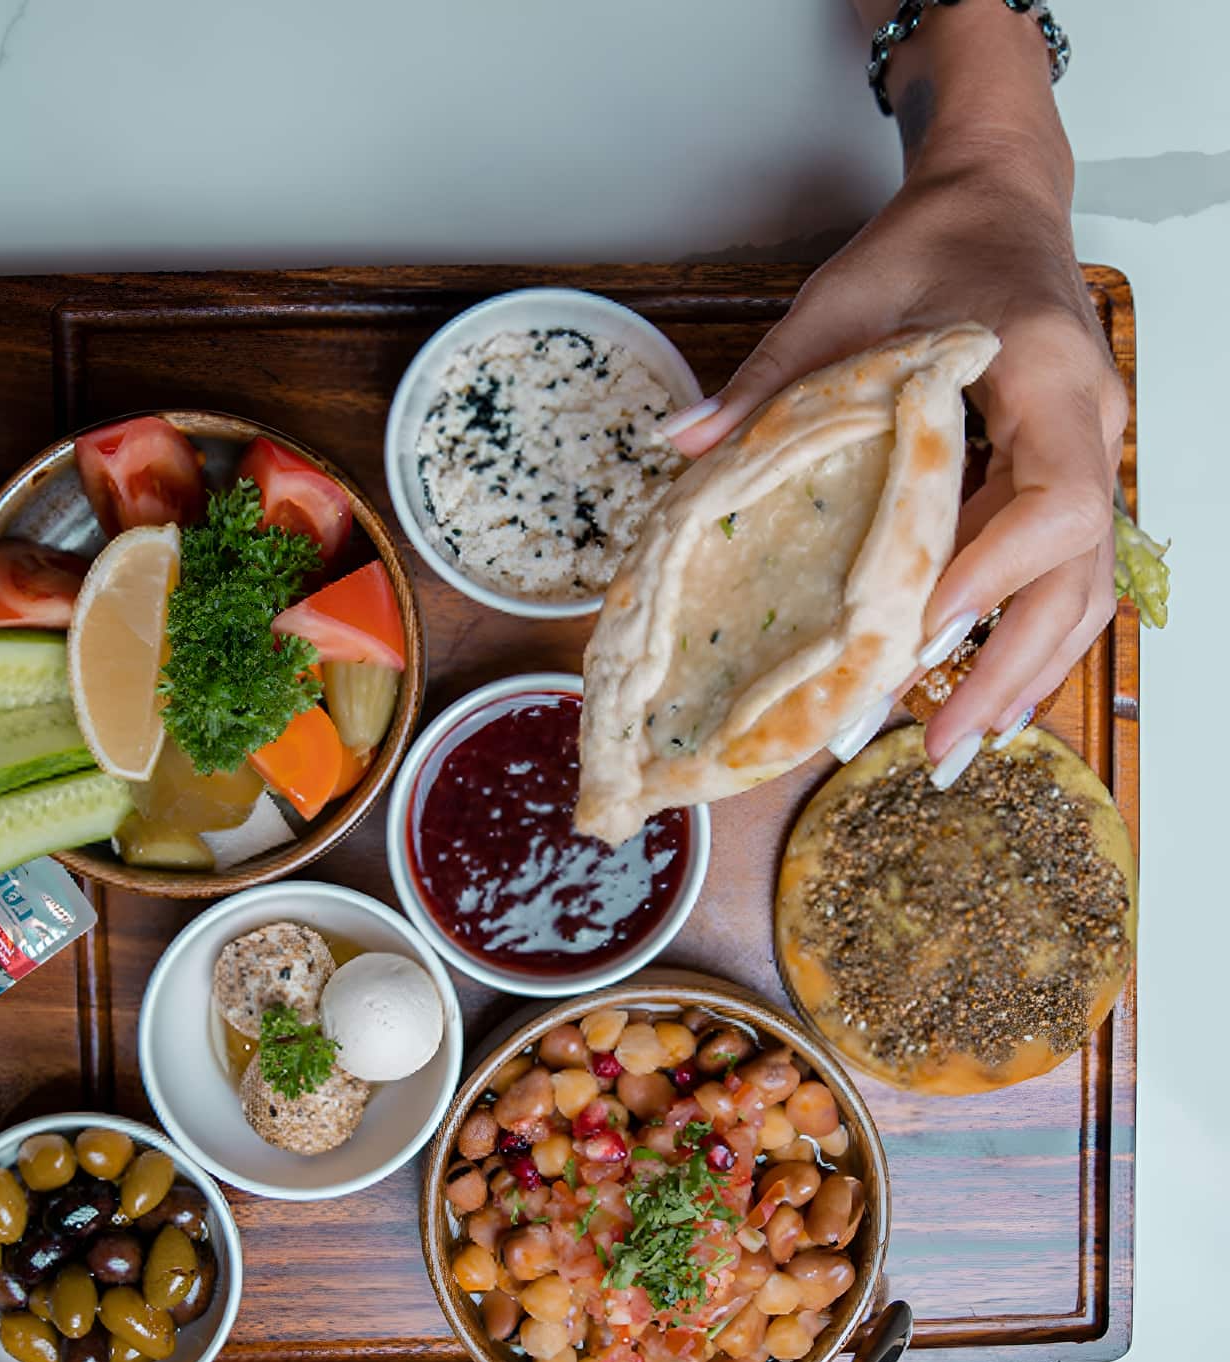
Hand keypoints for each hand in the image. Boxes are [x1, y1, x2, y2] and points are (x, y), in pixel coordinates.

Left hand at [667, 158, 1124, 766]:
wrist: (996, 202)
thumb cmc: (929, 243)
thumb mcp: (838, 298)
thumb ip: (769, 378)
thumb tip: (684, 444)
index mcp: (1044, 373)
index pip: (1052, 497)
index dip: (993, 575)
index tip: (926, 634)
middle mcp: (1087, 424)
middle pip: (1078, 572)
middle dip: (1009, 664)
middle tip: (938, 746)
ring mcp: (1088, 457)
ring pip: (1083, 588)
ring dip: (1024, 671)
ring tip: (959, 748)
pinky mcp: (1067, 481)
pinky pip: (1064, 576)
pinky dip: (1025, 640)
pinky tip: (980, 697)